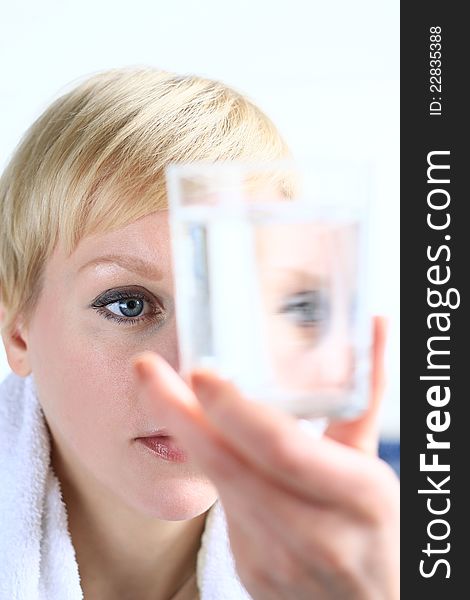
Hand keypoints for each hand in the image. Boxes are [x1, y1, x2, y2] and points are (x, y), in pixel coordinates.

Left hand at [132, 316, 398, 599]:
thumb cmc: (384, 527)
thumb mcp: (375, 463)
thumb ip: (365, 396)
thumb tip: (374, 326)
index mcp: (358, 498)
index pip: (283, 449)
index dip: (236, 409)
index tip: (199, 371)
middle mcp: (315, 535)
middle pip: (231, 467)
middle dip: (180, 413)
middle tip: (146, 369)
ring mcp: (279, 561)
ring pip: (219, 487)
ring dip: (184, 435)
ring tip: (158, 390)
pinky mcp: (253, 572)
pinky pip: (223, 508)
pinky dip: (207, 465)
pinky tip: (195, 433)